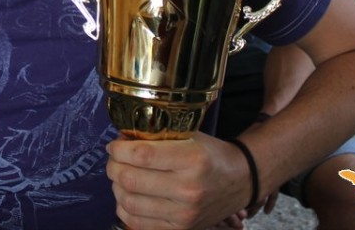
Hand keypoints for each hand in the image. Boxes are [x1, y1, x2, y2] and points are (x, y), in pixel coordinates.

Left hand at [106, 134, 251, 229]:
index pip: (142, 155)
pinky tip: (129, 195)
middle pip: (131, 180)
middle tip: (114, 159)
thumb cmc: (211, 154)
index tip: (114, 145)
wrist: (240, 181)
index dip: (119, 149)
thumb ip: (157, 136)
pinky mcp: (181, 229)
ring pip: (129, 203)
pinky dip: (124, 208)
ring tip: (121, 176)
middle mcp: (189, 189)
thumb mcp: (189, 135)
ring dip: (116, 187)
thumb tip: (122, 140)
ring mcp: (185, 213)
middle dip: (113, 166)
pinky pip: (137, 222)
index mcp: (192, 159)